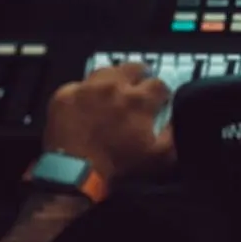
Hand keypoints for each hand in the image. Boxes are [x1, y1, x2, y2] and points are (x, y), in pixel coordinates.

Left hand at [41, 61, 174, 184]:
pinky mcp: (65, 94)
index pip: (159, 84)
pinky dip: (85, 92)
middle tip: (136, 90)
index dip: (161, 93)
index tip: (158, 103)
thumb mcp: (158, 157)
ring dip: (113, 79)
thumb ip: (173, 134)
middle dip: (139, 76)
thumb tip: (175, 117)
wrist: (73, 174)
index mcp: (139, 99)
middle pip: (133, 67)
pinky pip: (79, 85)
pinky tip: (86, 103)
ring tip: (112, 92)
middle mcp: (114, 85)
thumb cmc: (119, 166)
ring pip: (106, 71)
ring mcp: (87, 87)